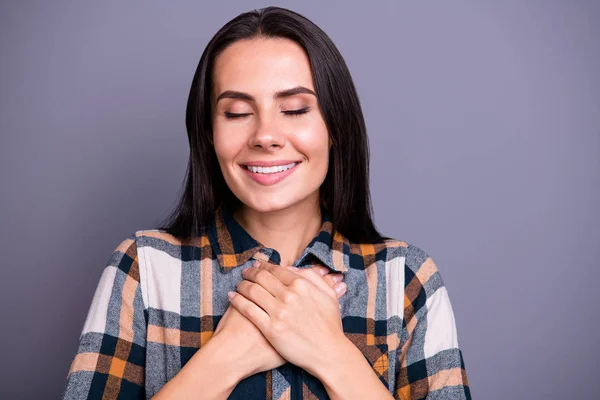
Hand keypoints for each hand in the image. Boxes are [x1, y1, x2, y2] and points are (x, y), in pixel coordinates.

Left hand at [228, 260, 347, 376]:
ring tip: (238, 285)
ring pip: (252, 291)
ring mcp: (278, 312)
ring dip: (242, 285)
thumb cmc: (330, 325)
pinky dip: (237, 300)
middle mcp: (288, 295)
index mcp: (302, 285)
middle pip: (261, 277)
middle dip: (250, 273)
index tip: (257, 266)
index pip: (276, 269)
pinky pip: (248, 309)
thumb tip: (293, 269)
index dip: (264, 266)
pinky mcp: (270, 328)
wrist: (328, 352)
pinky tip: (232, 297)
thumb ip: (313, 277)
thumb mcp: (328, 295)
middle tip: (245, 273)